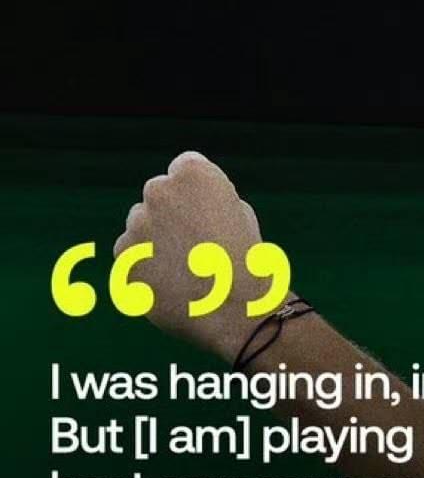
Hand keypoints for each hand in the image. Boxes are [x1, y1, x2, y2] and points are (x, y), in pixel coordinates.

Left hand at [114, 151, 265, 360]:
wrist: (235, 309)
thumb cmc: (247, 260)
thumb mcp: (238, 213)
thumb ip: (207, 200)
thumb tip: (186, 207)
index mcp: (193, 173)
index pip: (185, 167)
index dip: (198, 192)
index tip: (208, 212)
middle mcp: (159, 191)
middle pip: (159, 194)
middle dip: (171, 212)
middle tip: (195, 242)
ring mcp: (136, 224)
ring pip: (142, 225)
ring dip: (156, 239)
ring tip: (186, 268)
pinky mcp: (123, 257)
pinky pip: (131, 255)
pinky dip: (145, 266)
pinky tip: (172, 283)